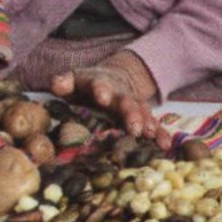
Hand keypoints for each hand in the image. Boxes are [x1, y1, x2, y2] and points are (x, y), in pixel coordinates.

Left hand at [49, 51, 170, 146]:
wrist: (118, 75)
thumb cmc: (89, 84)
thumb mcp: (75, 79)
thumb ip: (64, 82)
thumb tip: (56, 85)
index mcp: (100, 84)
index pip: (100, 85)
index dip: (101, 90)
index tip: (102, 97)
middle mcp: (120, 94)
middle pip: (126, 102)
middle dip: (130, 113)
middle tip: (133, 126)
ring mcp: (134, 104)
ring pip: (142, 112)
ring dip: (146, 123)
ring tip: (150, 135)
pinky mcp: (143, 115)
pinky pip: (153, 124)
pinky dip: (161, 133)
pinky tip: (165, 145)